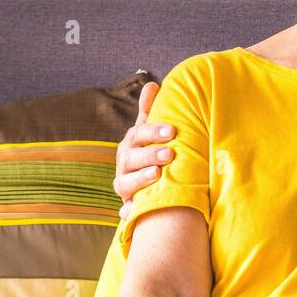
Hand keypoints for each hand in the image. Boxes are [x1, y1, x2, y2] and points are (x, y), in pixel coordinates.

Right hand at [113, 80, 177, 218]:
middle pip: (131, 158)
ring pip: (125, 183)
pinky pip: (124, 211)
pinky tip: (133, 213)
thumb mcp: (151, 132)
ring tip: (157, 175)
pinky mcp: (127, 205)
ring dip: (140, 179)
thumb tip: (152, 83)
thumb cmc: (152, 151)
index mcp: (131, 143)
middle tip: (170, 154)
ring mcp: (124, 185)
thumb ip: (151, 111)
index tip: (172, 131)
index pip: (138, 134)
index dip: (153, 132)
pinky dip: (128, 213)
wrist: (147, 181)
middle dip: (150, 155)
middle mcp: (124, 164)